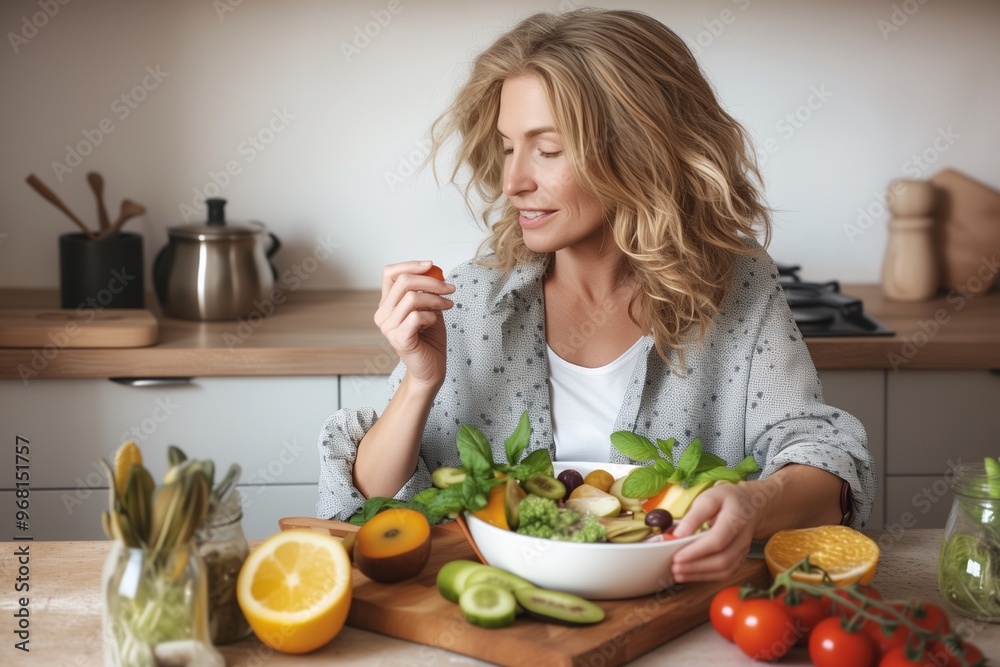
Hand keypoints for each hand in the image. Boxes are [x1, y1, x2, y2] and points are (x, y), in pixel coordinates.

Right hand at [374, 261, 454, 390]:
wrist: (430, 369)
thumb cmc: (429, 339)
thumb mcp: (430, 308)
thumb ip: (427, 291)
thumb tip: (435, 270)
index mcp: (387, 304)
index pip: (389, 273)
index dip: (410, 265)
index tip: (431, 265)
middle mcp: (383, 314)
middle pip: (403, 282)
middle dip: (432, 281)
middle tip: (450, 288)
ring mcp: (388, 328)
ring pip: (412, 298)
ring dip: (436, 299)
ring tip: (448, 305)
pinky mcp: (399, 339)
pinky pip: (417, 317)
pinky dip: (431, 316)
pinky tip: (435, 322)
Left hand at [669, 482, 760, 582]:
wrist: (751, 505)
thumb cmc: (727, 499)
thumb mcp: (708, 498)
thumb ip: (693, 517)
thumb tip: (677, 535)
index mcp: (735, 519)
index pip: (717, 540)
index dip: (697, 551)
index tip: (677, 557)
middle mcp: (742, 538)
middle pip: (722, 560)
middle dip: (696, 567)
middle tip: (674, 568)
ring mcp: (743, 550)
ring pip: (725, 570)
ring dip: (700, 575)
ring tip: (679, 574)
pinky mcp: (740, 558)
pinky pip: (725, 573)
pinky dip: (707, 576)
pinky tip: (691, 575)